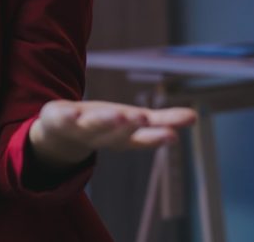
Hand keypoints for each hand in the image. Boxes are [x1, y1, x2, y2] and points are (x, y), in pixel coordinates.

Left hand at [28, 100, 196, 168]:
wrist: (60, 137)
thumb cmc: (103, 126)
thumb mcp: (133, 123)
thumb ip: (162, 121)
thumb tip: (195, 117)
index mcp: (122, 137)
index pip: (140, 140)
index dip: (154, 138)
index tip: (171, 136)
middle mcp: (102, 135)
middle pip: (117, 133)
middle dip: (129, 127)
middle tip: (142, 119)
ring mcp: (79, 128)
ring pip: (93, 126)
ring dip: (105, 122)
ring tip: (119, 114)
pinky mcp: (57, 119)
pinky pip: (62, 118)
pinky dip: (67, 117)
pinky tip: (73, 112)